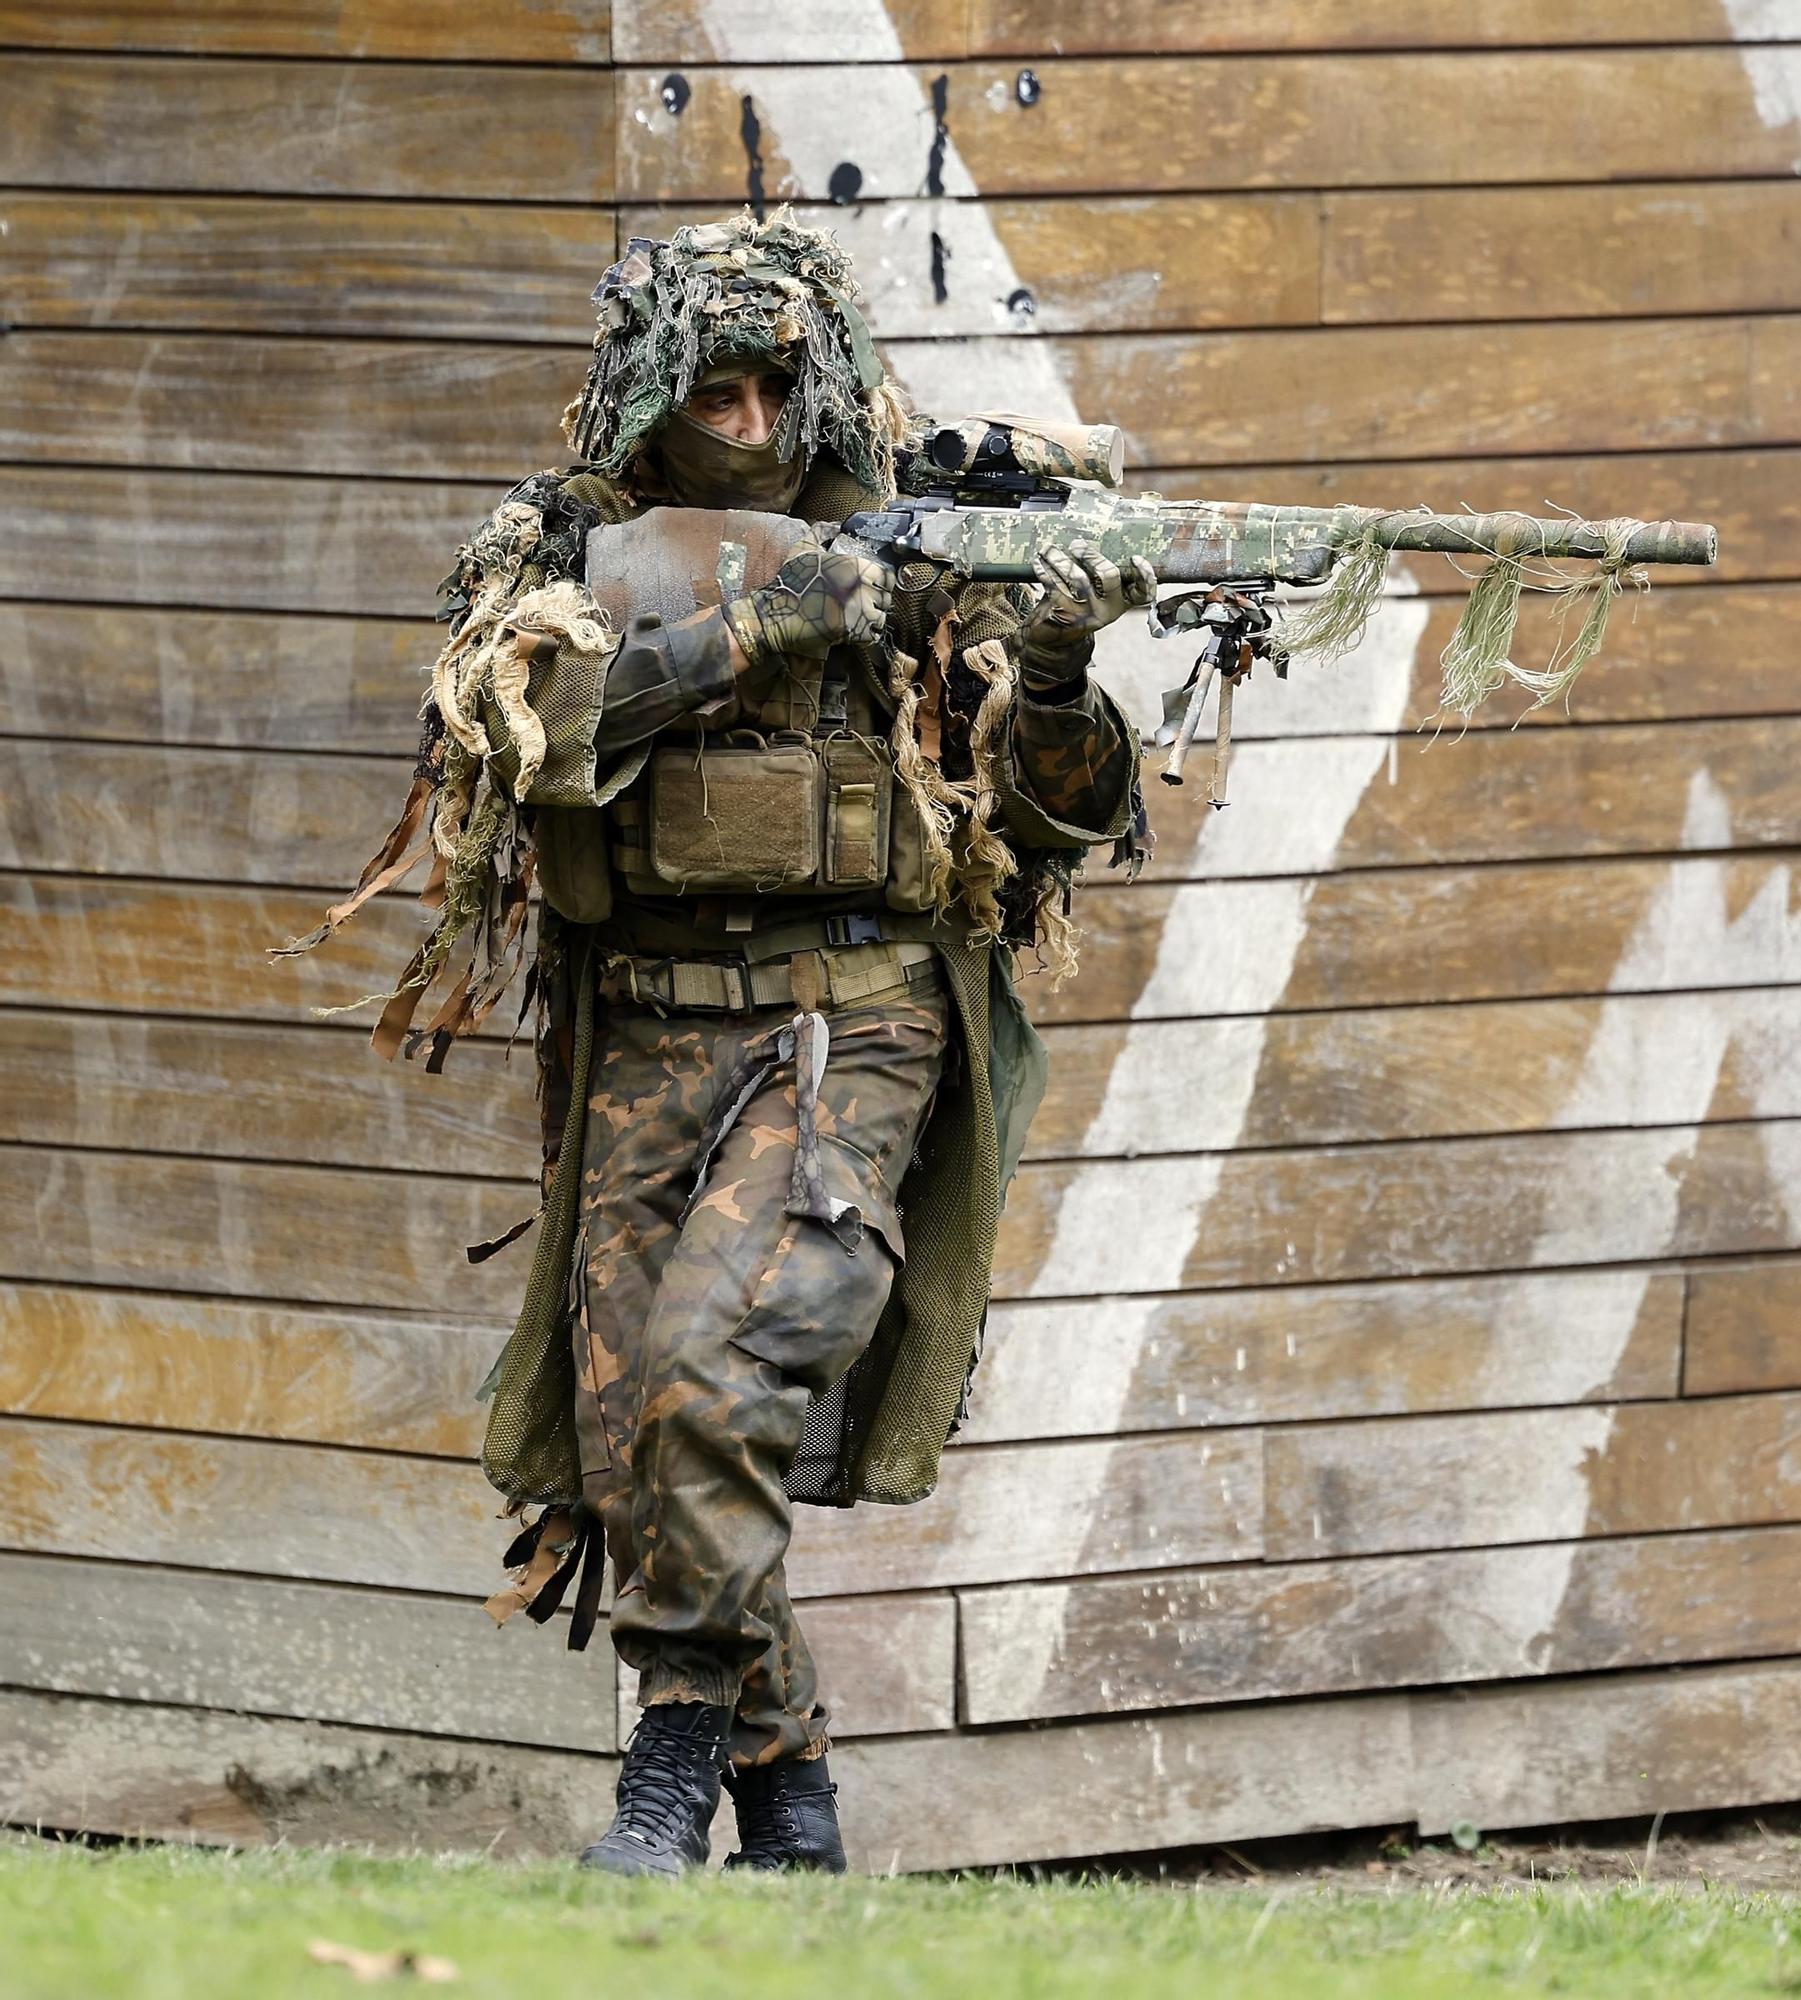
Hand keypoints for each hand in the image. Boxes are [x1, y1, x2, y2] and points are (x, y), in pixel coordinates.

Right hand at [724, 541, 892, 681]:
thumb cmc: (790, 581)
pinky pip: (873, 635)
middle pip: (885, 596)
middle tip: (866, 603)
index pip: (886, 574)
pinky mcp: (854, 632)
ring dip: (874, 618)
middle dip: (878, 600)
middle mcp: (861, 587)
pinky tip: (858, 630)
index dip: (881, 581)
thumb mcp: (803, 549)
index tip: (873, 585)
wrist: (777, 614)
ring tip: (862, 618)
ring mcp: (859, 611)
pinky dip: (868, 634)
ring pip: (881, 616)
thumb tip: (834, 526)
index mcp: (854, 565)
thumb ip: (820, 532)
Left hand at [1022, 541, 1155, 665]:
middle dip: (1092, 556)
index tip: (1135, 558)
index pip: (1144, 592)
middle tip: (1076, 544)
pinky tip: (1038, 562)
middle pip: (1109, 576)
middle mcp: (1108, 610)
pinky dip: (1045, 571)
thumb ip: (1098, 575)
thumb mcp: (1094, 594)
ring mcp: (1088, 614)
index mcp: (1121, 602)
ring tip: (1048, 548)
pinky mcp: (1067, 616)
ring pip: (1078, 578)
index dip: (1145, 575)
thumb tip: (1090, 541)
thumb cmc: (1076, 605)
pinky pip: (1056, 586)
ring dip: (1060, 559)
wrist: (1052, 639)